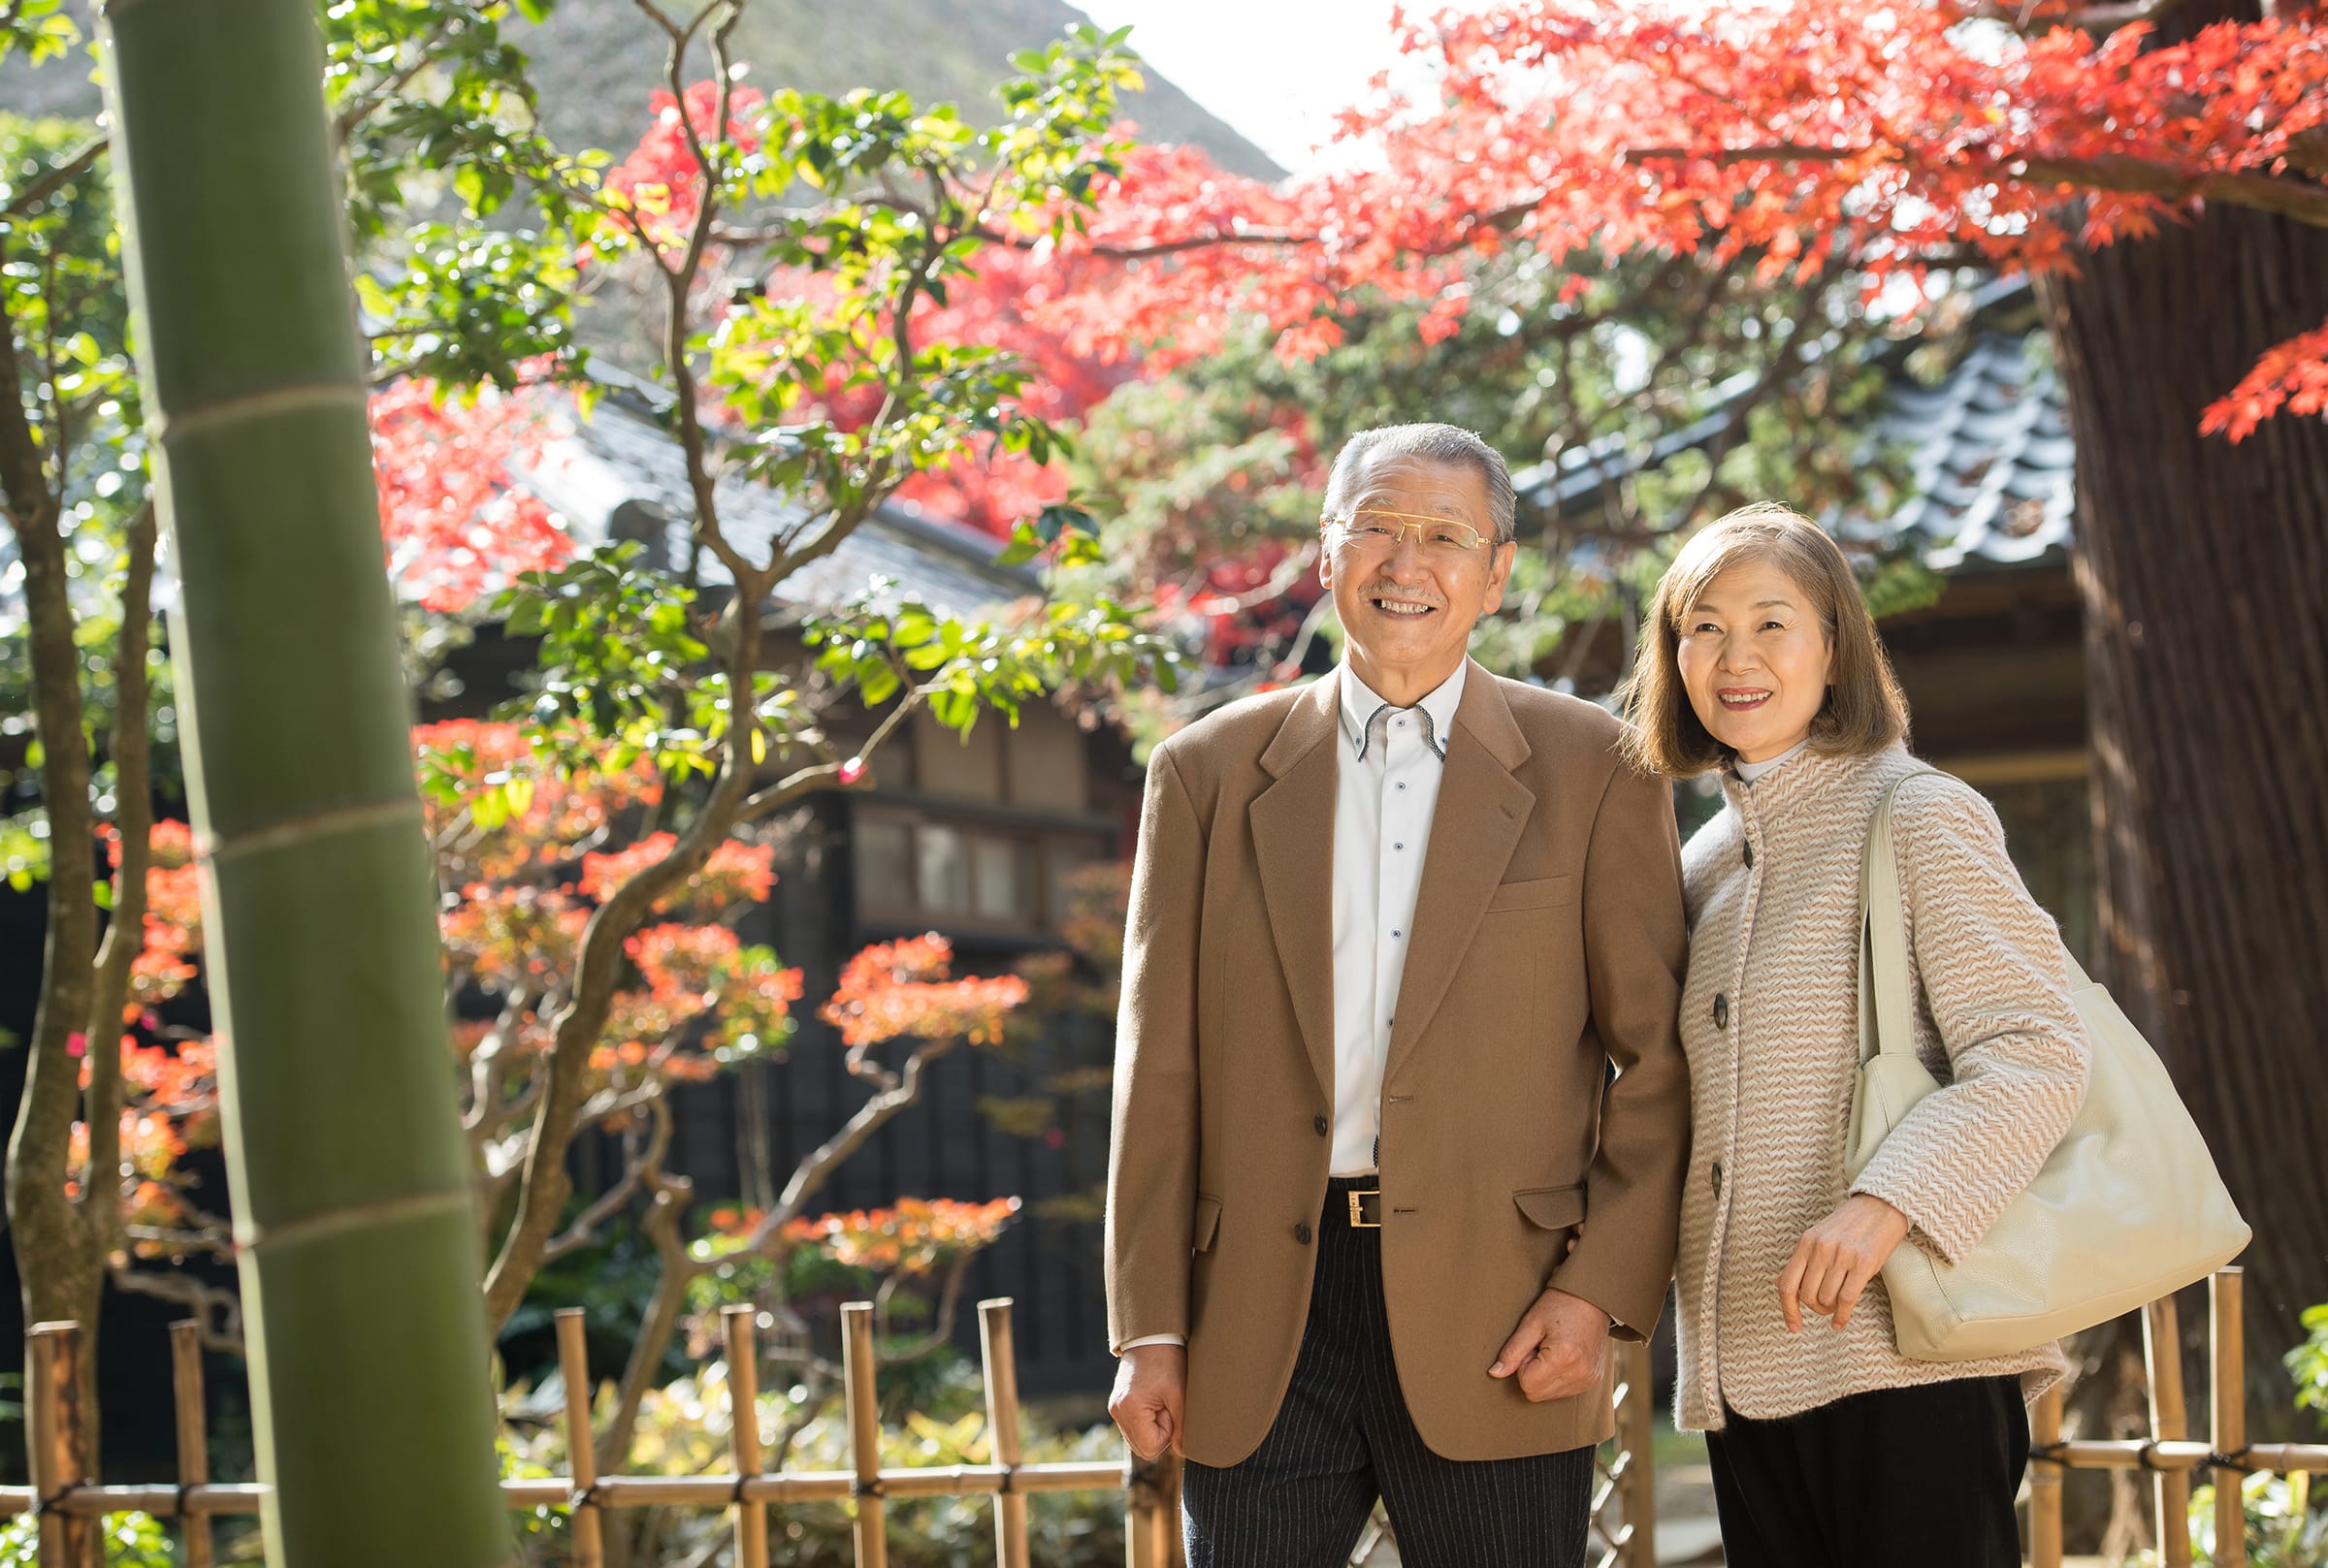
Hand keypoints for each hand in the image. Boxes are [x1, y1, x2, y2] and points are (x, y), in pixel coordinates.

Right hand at [1108, 1343, 1186, 1460]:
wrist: (1151, 1337)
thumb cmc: (1167, 1362)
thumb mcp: (1179, 1396)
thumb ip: (1181, 1428)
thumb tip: (1182, 1452)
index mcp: (1130, 1409)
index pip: (1150, 1448)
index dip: (1167, 1434)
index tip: (1169, 1409)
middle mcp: (1117, 1411)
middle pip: (1142, 1449)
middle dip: (1159, 1433)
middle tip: (1166, 1406)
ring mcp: (1115, 1408)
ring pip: (1137, 1440)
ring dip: (1152, 1428)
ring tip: (1159, 1402)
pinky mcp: (1117, 1404)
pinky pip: (1133, 1427)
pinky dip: (1145, 1421)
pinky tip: (1152, 1402)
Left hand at [1488, 1287, 1609, 1402]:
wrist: (1592, 1298)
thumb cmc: (1559, 1305)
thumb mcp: (1531, 1323)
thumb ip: (1512, 1351)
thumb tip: (1494, 1373)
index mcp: (1563, 1358)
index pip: (1526, 1384)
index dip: (1522, 1365)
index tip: (1531, 1346)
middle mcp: (1579, 1373)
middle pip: (1537, 1394)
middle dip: (1532, 1373)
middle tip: (1540, 1347)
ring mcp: (1588, 1379)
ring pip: (1549, 1396)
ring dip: (1544, 1376)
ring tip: (1553, 1350)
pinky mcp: (1593, 1380)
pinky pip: (1564, 1391)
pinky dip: (1557, 1377)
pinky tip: (1564, 1356)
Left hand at [1776, 1194, 1911, 1332]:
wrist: (1881, 1206)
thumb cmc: (1849, 1226)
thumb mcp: (1818, 1238)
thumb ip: (1800, 1262)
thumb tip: (1777, 1282)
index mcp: (1805, 1243)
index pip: (1787, 1284)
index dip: (1787, 1310)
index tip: (1793, 1326)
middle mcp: (1820, 1249)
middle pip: (1807, 1296)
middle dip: (1816, 1308)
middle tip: (1826, 1306)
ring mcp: (1841, 1255)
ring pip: (1827, 1299)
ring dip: (1831, 1309)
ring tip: (1838, 1305)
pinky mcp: (1863, 1263)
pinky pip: (1847, 1299)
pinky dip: (1842, 1316)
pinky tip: (1840, 1322)